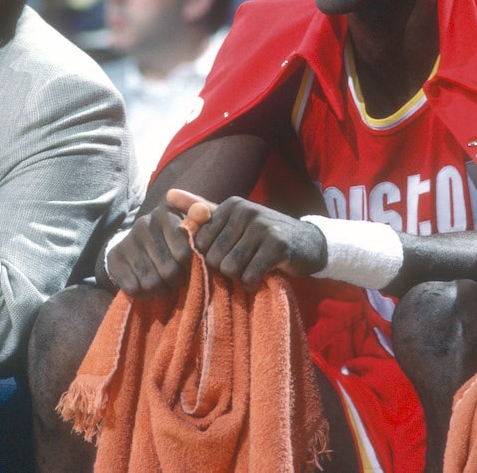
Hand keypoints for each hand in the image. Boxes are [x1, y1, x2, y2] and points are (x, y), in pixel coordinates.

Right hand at [106, 195, 192, 298]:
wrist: (138, 244)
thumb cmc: (172, 239)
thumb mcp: (189, 226)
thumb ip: (200, 218)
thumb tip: (202, 212)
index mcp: (164, 214)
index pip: (183, 253)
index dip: (188, 268)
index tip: (188, 268)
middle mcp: (143, 225)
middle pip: (168, 270)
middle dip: (176, 282)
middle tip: (177, 282)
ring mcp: (127, 241)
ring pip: (150, 282)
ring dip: (161, 291)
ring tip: (165, 288)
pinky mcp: (114, 257)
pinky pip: (133, 288)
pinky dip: (143, 295)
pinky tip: (148, 290)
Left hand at [177, 189, 325, 293]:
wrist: (308, 243)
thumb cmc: (263, 234)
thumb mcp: (232, 218)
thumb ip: (200, 208)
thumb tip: (168, 194)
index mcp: (230, 205)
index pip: (201, 243)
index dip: (211, 257)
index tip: (228, 255)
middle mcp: (245, 211)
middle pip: (214, 257)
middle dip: (225, 269)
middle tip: (243, 264)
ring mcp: (262, 227)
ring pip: (230, 268)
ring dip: (239, 277)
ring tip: (252, 269)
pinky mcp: (277, 246)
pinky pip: (249, 275)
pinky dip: (252, 283)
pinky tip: (261, 276)